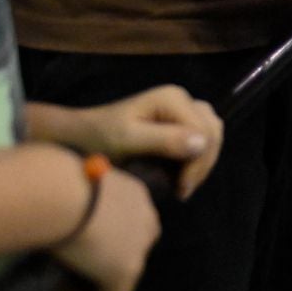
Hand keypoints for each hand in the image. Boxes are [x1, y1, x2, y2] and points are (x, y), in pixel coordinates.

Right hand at [53, 164, 159, 290]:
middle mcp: (146, 218)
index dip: (108, 235)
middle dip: (108, 258)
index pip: (131, 220)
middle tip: (77, 263)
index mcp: (135, 193)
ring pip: (123, 274)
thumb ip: (80, 198)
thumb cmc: (57, 181)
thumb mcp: (75, 184)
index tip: (79, 240)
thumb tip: (60, 208)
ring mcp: (139, 247)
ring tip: (66, 280)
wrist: (59, 193)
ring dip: (97, 280)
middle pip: (134, 246)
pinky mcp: (126, 272)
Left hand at [55, 86, 223, 200]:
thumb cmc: (99, 138)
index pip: (204, 133)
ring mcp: (180, 110)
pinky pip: (200, 141)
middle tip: (181, 191)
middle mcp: (181, 100)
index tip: (180, 189)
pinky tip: (176, 177)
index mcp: (172, 99)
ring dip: (200, 163)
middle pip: (212, 132)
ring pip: (210, 136)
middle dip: (201, 164)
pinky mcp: (177, 123)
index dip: (197, 162)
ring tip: (179, 186)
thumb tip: (201, 143)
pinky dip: (193, 161)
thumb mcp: (129, 141)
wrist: (80, 136)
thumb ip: (165, 141)